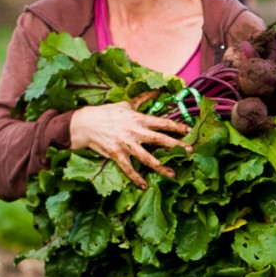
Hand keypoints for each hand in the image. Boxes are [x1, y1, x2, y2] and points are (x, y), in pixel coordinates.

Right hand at [69, 100, 192, 189]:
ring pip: (147, 158)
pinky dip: (136, 178)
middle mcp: (135, 132)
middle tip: (190, 151)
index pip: (162, 123)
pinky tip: (144, 185)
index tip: (189, 130)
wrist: (85, 124)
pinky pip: (128, 169)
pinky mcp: (117, 155)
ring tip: (172, 174)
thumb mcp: (125, 104)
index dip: (177, 126)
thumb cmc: (106, 112)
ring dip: (161, 167)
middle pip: (160, 140)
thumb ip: (142, 99)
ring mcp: (126, 144)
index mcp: (138, 119)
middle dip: (176, 146)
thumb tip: (156, 91)